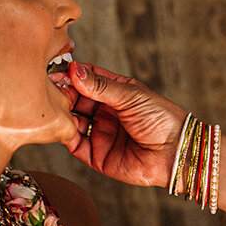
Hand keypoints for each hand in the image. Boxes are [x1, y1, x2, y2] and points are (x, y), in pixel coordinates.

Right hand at [62, 63, 186, 186]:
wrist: (175, 152)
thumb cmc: (162, 119)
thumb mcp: (130, 96)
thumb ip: (100, 86)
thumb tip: (74, 70)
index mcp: (117, 93)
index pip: (88, 80)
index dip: (71, 75)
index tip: (55, 72)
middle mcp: (107, 113)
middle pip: (76, 100)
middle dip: (63, 94)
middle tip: (51, 90)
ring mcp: (101, 133)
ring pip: (72, 121)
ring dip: (62, 114)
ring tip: (55, 107)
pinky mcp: (97, 155)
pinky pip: (75, 144)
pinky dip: (65, 135)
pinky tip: (62, 125)